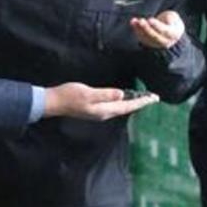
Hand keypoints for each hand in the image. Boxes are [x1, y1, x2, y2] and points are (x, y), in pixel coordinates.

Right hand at [43, 82, 157, 120]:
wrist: (53, 102)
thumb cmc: (69, 96)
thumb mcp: (88, 93)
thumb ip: (105, 94)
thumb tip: (122, 95)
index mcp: (104, 110)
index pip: (127, 106)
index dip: (141, 102)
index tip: (153, 97)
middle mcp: (103, 113)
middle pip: (126, 108)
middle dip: (140, 102)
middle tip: (153, 97)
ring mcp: (98, 112)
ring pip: (121, 108)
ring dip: (132, 102)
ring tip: (143, 98)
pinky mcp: (94, 109)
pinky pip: (114, 106)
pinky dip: (123, 102)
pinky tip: (124, 98)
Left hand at [130, 10, 184, 49]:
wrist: (170, 33)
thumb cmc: (172, 22)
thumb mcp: (175, 18)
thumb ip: (172, 17)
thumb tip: (168, 19)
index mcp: (173, 34)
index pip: (165, 31)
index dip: (157, 26)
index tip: (150, 19)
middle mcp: (165, 42)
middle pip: (154, 36)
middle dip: (147, 28)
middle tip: (141, 20)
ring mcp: (156, 44)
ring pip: (147, 37)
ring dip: (139, 29)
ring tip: (134, 20)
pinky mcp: (148, 43)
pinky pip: (142, 37)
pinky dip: (137, 30)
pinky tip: (133, 21)